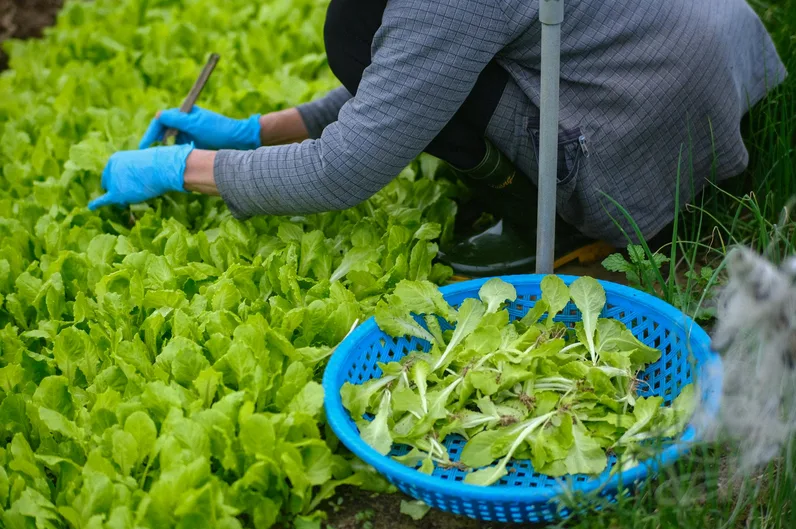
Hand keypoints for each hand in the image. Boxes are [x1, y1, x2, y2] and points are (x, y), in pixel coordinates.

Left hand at [88, 144, 193, 209]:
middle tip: (130, 193)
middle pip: (110, 185)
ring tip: (138, 196)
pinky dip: (97, 204)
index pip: (111, 173)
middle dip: (118, 190)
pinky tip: (91, 207)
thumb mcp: (141, 163)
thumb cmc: (157, 164)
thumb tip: (137, 178)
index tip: (125, 184)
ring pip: (114, 195)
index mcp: (114, 159)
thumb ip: (133, 170)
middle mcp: (110, 169)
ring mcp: (112, 182)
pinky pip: (104, 200)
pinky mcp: (116, 194)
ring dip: (123, 198)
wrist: (160, 168)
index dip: (118, 181)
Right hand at [139, 107, 260, 150]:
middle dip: (155, 142)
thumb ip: (176, 120)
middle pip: (164, 131)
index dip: (150, 133)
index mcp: (184, 113)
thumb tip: (157, 115)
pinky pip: (181, 147)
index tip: (143, 146)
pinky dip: (176, 153)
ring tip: (161, 160)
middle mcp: (185, 121)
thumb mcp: (195, 124)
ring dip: (166, 149)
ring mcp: (190, 131)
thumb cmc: (218, 129)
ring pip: (172, 140)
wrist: (239, 139)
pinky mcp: (196, 141)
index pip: (160, 121)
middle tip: (149, 156)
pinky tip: (175, 160)